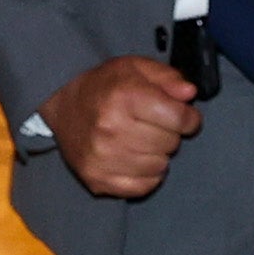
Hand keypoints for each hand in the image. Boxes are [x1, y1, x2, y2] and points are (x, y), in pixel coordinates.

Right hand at [37, 56, 201, 197]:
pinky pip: (144, 186)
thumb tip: (189, 93)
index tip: (184, 116)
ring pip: (160, 166)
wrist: (64, 108)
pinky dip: (146, 174)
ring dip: (158, 154)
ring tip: (142, 140)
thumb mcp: (136, 68)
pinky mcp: (98, 180)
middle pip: (170, 143)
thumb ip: (167, 77)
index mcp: (124, 96)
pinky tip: (136, 158)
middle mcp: (111, 129)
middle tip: (154, 125)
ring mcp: (103, 158)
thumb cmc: (104, 87)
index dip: (189, 117)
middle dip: (170, 133)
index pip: (178, 118)